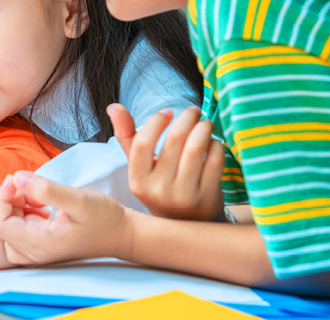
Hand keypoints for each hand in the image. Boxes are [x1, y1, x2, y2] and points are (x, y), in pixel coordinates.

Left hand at [0, 171, 133, 264]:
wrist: (123, 235)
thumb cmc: (105, 218)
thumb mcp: (78, 199)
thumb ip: (46, 189)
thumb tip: (17, 178)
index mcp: (40, 244)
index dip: (2, 198)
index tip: (17, 180)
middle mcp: (35, 253)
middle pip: (1, 226)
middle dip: (10, 200)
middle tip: (31, 186)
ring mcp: (38, 253)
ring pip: (8, 230)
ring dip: (16, 207)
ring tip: (37, 197)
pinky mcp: (41, 248)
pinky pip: (18, 232)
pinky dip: (23, 215)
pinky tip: (41, 206)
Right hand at [108, 104, 224, 220]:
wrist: (186, 224)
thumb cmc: (160, 188)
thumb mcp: (140, 169)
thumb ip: (127, 137)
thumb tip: (113, 106)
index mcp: (138, 181)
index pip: (142, 144)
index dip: (155, 122)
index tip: (167, 112)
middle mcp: (158, 190)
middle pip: (174, 140)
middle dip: (187, 118)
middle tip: (193, 112)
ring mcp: (184, 195)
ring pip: (196, 148)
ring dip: (204, 127)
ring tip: (205, 123)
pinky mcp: (207, 197)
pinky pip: (215, 160)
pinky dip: (216, 145)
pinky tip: (213, 142)